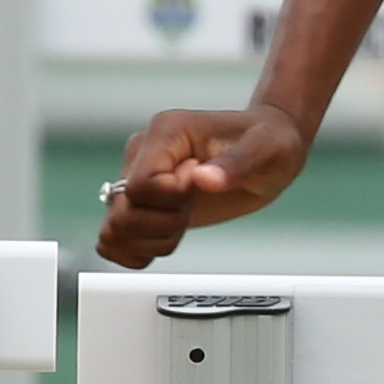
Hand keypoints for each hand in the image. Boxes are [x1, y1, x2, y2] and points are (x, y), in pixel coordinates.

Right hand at [97, 105, 309, 267]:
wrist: (270, 146)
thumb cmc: (269, 140)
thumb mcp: (264, 150)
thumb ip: (235, 164)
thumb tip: (203, 178)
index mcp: (166, 132)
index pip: (141, 185)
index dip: (171, 201)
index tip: (197, 190)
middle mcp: (144, 154)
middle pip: (122, 212)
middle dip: (162, 225)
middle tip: (192, 211)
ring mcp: (140, 180)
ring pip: (113, 230)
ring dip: (150, 241)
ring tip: (182, 224)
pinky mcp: (145, 204)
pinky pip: (114, 239)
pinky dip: (138, 250)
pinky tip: (166, 240)